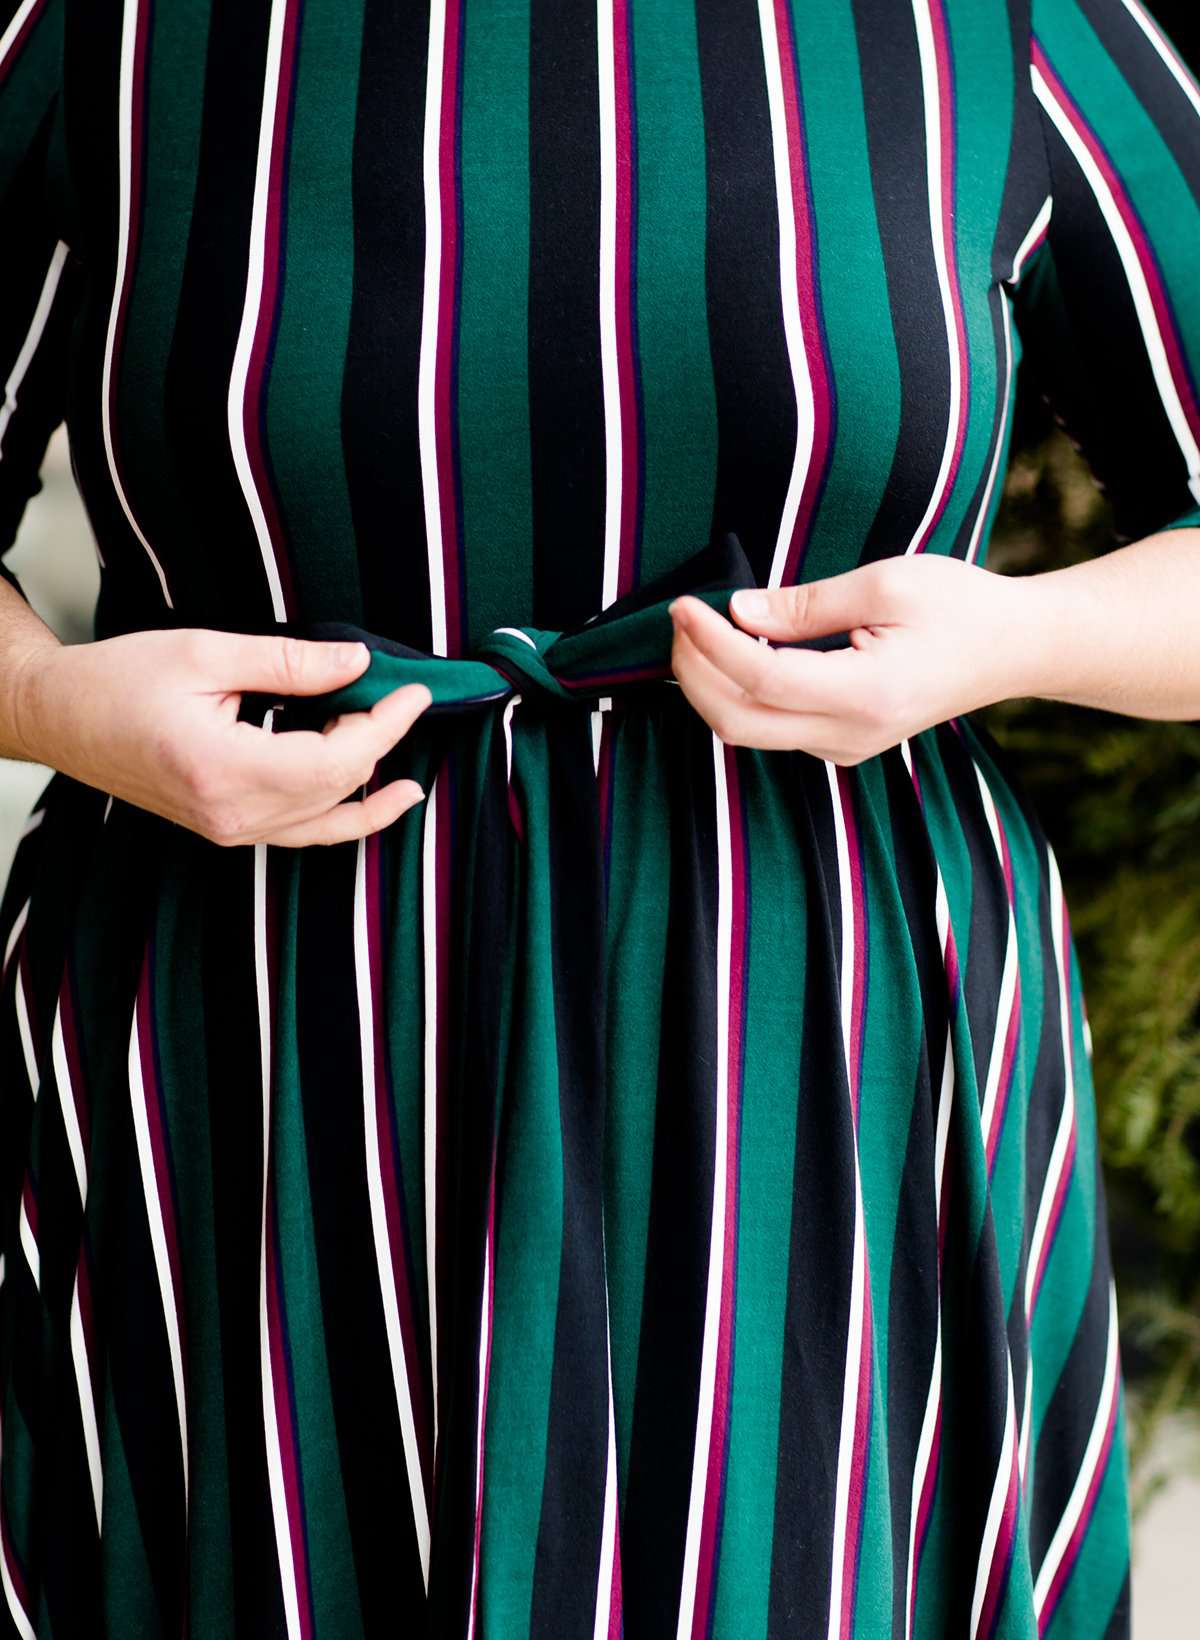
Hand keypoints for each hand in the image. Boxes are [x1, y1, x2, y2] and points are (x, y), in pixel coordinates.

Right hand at [13, 628, 431, 845]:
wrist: (62, 719)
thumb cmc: (120, 680)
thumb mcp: (206, 654)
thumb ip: (289, 663)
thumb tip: (358, 665)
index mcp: (222, 768)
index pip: (335, 760)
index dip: (384, 726)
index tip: (413, 691)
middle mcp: (230, 814)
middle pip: (336, 787)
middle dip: (379, 742)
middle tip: (401, 696)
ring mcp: (228, 830)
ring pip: (326, 819)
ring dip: (370, 782)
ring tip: (409, 753)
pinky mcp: (227, 829)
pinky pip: (302, 831)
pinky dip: (346, 814)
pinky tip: (379, 795)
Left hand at [668, 554, 1027, 762]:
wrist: (1012, 649)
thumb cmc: (959, 606)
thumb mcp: (885, 584)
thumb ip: (805, 604)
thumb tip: (738, 611)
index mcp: (866, 693)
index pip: (761, 678)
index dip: (710, 643)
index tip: (683, 604)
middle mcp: (851, 734)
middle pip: (738, 721)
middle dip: (693, 672)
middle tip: (680, 619)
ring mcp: (845, 747)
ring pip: (748, 731)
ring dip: (710, 685)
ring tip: (698, 630)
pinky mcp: (842, 744)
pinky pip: (771, 728)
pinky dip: (738, 693)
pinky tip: (734, 652)